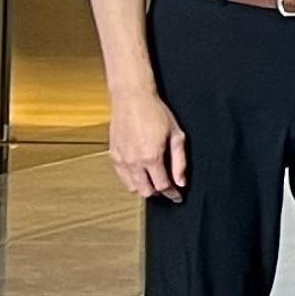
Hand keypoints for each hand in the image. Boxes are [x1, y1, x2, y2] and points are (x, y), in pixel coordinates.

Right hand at [108, 84, 187, 200]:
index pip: (162, 186)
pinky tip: (141, 174)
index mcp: (151, 157)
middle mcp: (134, 161)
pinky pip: (122, 177)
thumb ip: (179, 161)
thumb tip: (181, 181)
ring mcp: (121, 159)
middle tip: (167, 188)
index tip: (178, 196)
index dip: (172, 194)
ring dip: (144, 188)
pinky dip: (132, 180)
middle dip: (158, 193)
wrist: (132, 99)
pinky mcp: (113, 156)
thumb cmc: (156, 113)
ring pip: (132, 187)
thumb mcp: (176, 135)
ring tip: (155, 181)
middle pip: (145, 191)